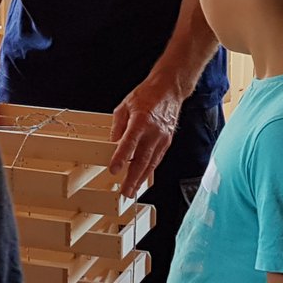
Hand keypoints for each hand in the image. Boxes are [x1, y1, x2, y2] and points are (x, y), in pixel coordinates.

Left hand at [111, 76, 182, 197]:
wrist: (169, 90)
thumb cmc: (146, 95)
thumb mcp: (124, 106)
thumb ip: (117, 126)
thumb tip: (112, 144)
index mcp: (141, 120)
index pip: (129, 143)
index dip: (121, 158)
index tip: (113, 169)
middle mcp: (153, 131)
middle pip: (142, 159)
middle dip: (132, 178)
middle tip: (125, 191)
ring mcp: (162, 138)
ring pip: (151, 163)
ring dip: (141, 179)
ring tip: (133, 190)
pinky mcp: (167, 141)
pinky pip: (157, 159)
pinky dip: (149, 170)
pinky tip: (142, 178)